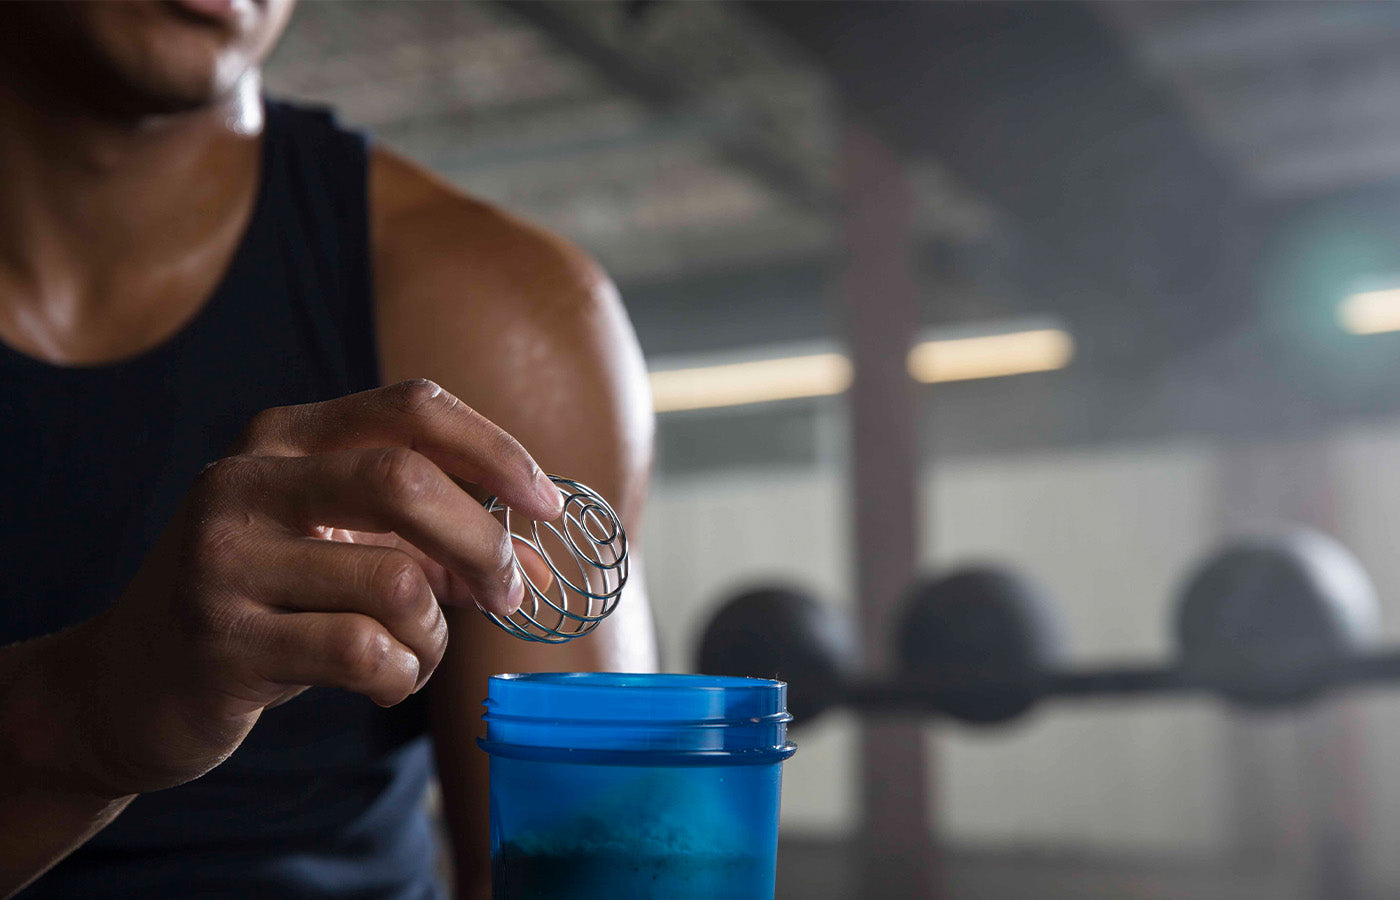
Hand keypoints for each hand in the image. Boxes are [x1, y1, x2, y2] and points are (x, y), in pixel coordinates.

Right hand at [50, 379, 562, 797]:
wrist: (125, 684)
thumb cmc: (258, 604)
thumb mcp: (333, 546)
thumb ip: (423, 537)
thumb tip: (529, 556)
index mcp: (281, 439)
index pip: (412, 409)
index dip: (496, 450)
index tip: (548, 502)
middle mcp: (245, 482)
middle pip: (406, 482)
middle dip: (483, 542)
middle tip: (508, 592)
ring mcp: (225, 560)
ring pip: (397, 583)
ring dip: (435, 633)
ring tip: (414, 652)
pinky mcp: (223, 641)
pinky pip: (365, 653)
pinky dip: (401, 674)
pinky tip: (382, 679)